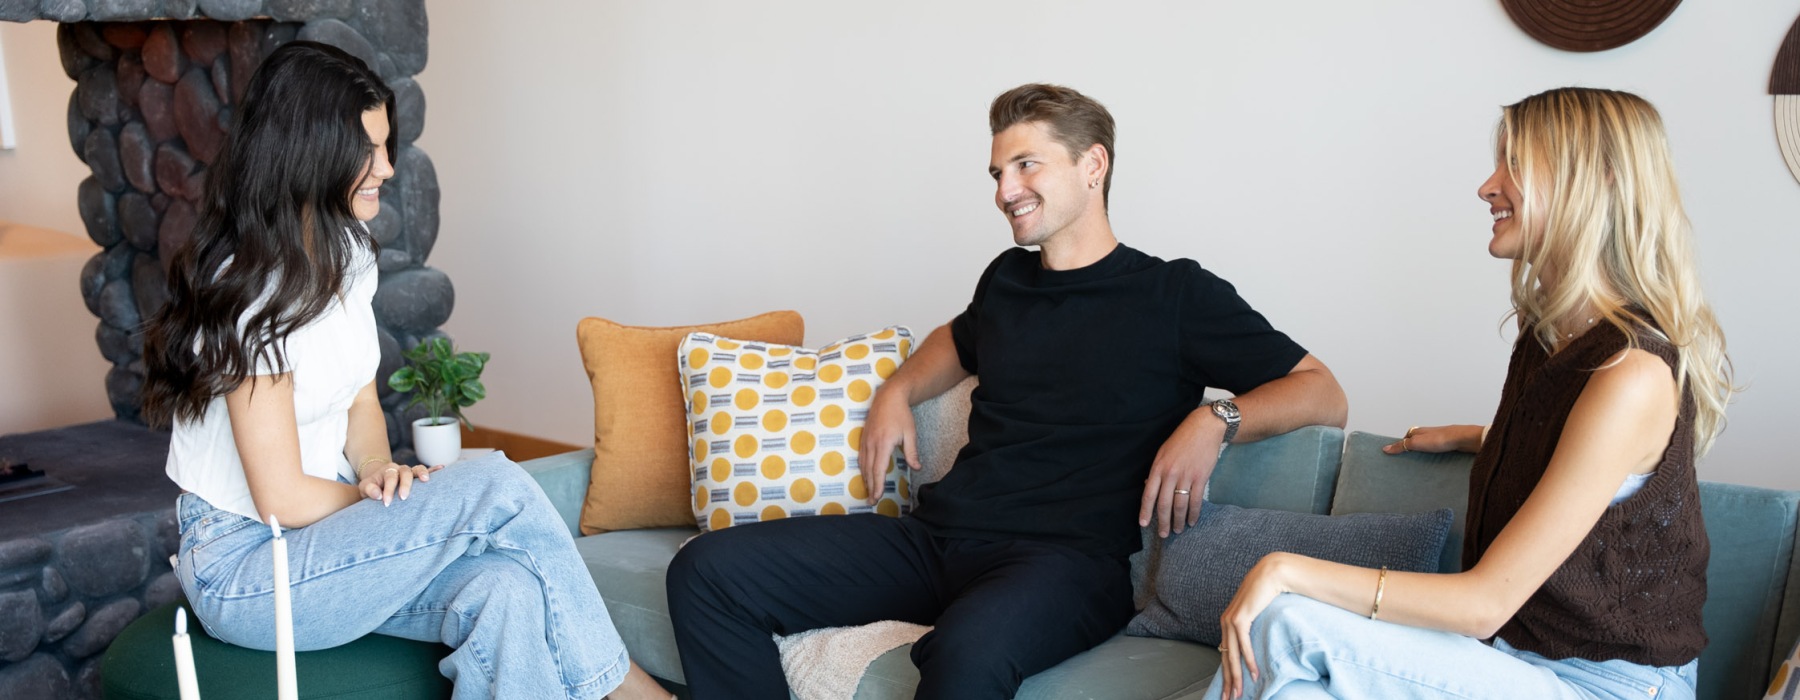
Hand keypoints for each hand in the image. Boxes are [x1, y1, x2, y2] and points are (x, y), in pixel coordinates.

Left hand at [358, 461, 442, 505]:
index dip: (388, 490)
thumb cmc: (372, 487)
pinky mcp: (417, 476)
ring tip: (425, 480)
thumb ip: (369, 489)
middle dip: (405, 485)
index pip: (390, 478)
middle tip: (403, 498)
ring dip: (422, 473)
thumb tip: (377, 495)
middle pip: (405, 472)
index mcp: (387, 470)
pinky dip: (434, 469)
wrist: (379, 481)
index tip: (386, 503)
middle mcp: (400, 469)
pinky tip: (441, 468)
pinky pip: (427, 470)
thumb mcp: (365, 487)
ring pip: (417, 469)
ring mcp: (410, 471)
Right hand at [857, 388, 918, 503]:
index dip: (878, 485)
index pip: (878, 470)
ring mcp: (865, 441)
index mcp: (883, 444)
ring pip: (863, 465)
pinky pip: (861, 458)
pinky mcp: (863, 438)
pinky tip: (866, 475)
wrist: (888, 397)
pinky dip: (863, 469)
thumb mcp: (910, 433)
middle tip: (871, 502)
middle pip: (869, 471)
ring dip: (865, 480)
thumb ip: (912, 452)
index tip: (877, 497)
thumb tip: (917, 468)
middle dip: (870, 487)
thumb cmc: (901, 414)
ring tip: (869, 492)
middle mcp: (871, 444)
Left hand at [1138, 407, 1224, 536]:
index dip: (1145, 511)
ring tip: (1178, 530)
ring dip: (1178, 520)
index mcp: (1158, 467)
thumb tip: (1148, 485)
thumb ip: (1156, 470)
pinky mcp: (1201, 477)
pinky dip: (1193, 513)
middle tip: (1164, 534)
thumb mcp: (1163, 452)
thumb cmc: (1181, 440)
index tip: (1144, 524)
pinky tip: (1192, 521)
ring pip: (1180, 505)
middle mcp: (1170, 473)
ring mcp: (1186, 476)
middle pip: (1164, 504)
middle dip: (1163, 522)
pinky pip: (1196, 500)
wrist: (1203, 428)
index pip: (1148, 494)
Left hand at [1216, 553, 1291, 699]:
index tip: (1230, 690)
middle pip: (1225, 658)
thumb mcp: (1258, 613)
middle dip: (1228, 681)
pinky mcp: (1240, 618)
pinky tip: (1254, 674)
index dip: (1227, 673)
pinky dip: (1249, 661)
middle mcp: (1225, 622)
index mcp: (1228, 622)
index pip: (1225, 653)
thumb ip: (1253, 626)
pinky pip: (1244, 645)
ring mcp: (1231, 620)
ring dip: (1236, 676)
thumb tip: (1255, 641)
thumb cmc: (1268, 592)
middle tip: (1229, 699)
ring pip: (1232, 655)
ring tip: (1239, 693)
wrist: (1272, 573)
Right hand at [1382, 424, 1481, 454]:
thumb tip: (1385, 448)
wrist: (1462, 439)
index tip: (1396, 455)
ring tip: (1420, 465)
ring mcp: (1438, 439)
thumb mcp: (1416, 443)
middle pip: (1416, 442)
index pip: (1405, 438)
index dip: (1400, 446)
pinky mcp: (1447, 445)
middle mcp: (1427, 433)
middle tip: (1407, 463)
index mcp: (1418, 431)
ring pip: (1427, 447)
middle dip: (1412, 451)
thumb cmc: (1440, 439)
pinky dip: (1433, 456)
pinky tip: (1434, 463)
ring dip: (1423, 454)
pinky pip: (1436, 451)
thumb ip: (1401, 446)